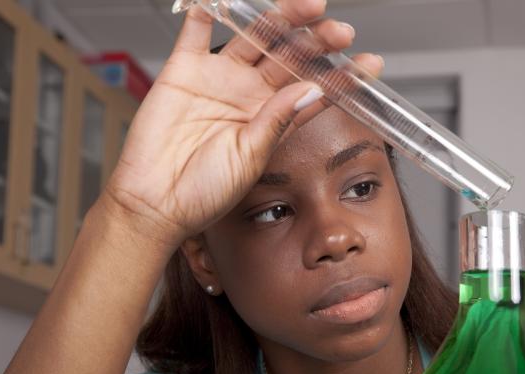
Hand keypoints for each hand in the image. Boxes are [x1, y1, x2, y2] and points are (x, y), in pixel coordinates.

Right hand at [101, 0, 383, 247]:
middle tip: (340, 31)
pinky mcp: (183, 70)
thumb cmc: (203, 193)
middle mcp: (248, 95)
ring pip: (255, 37)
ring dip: (281, 19)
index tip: (369, 64)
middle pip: (288, 57)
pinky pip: (197, 30)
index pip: (312, 90)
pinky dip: (210, 10)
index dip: (340, 76)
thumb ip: (277, 120)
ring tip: (309, 7)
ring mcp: (218, 79)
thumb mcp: (250, 159)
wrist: (155, 202)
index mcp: (270, 120)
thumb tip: (310, 87)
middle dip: (316, 42)